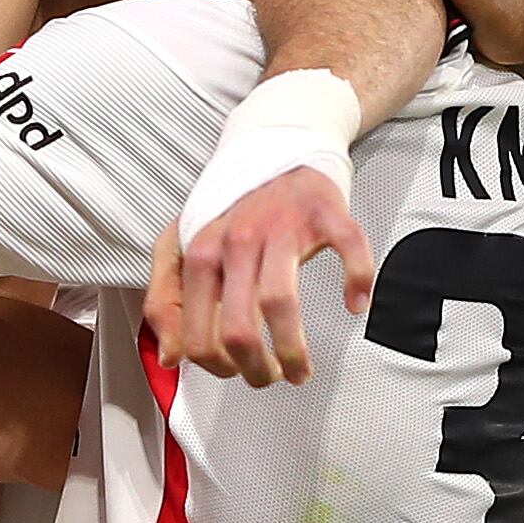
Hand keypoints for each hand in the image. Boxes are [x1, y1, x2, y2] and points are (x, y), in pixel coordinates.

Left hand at [150, 170, 374, 385]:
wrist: (278, 144)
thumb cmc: (235, 208)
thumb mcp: (184, 248)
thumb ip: (166, 301)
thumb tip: (172, 358)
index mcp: (201, 251)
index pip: (197, 331)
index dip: (216, 366)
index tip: (235, 373)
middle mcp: (238, 239)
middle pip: (238, 327)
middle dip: (255, 369)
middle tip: (270, 378)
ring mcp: (283, 224)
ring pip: (280, 304)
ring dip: (293, 352)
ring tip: (300, 371)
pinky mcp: (325, 210)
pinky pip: (348, 250)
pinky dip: (357, 282)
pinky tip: (357, 304)